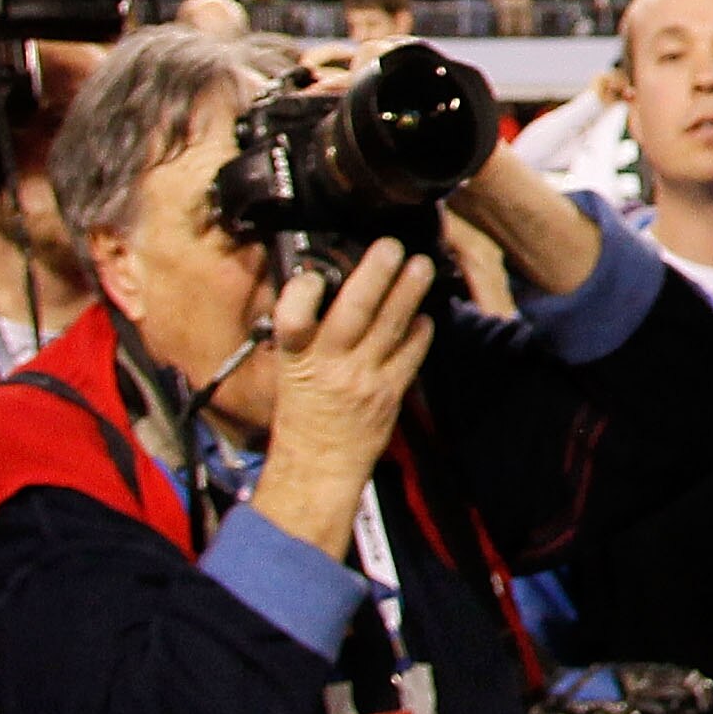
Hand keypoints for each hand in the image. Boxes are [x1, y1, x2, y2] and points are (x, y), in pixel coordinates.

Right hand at [251, 243, 436, 555]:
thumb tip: (321, 292)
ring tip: (420, 266)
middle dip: (374, 275)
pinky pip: (411, 355)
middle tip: (390, 247)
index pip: (292, 319)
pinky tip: (424, 315)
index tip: (311, 272)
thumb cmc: (301, 417)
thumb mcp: (288, 373)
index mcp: (295, 361)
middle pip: (354, 312)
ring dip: (408, 292)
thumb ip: (304, 337)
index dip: (301, 291)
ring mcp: (363, 379)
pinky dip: (420, 332)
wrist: (319, 466)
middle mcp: (330, 367)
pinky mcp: (390, 392)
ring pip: (390, 327)